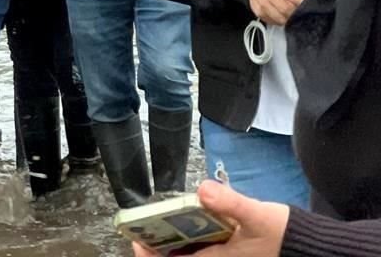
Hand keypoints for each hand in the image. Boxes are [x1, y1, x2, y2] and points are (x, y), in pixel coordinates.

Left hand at [132, 181, 288, 256]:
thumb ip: (231, 203)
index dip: (149, 253)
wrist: (304, 244)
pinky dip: (187, 234)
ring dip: (170, 238)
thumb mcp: (256, 216)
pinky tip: (183, 218)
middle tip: (141, 223)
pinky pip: (198, 246)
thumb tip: (203, 190)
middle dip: (156, 243)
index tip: (136, 237)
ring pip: (185, 251)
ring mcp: (219, 255)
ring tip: (156, 218)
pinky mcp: (224, 249)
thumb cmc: (281, 234)